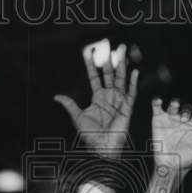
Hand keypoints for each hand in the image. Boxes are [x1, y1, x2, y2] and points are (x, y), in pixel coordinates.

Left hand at [54, 40, 138, 161]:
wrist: (103, 148)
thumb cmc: (91, 137)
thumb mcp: (78, 118)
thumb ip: (70, 106)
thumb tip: (57, 96)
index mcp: (98, 97)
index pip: (94, 76)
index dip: (91, 64)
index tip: (89, 51)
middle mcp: (109, 96)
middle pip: (109, 73)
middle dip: (109, 59)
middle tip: (108, 44)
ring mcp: (119, 100)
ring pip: (121, 78)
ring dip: (121, 64)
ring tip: (121, 50)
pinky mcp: (128, 107)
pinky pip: (132, 92)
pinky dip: (133, 82)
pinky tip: (134, 71)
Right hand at [151, 98, 191, 172]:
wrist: (169, 166)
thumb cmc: (187, 160)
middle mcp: (183, 121)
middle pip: (187, 108)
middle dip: (187, 110)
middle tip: (184, 118)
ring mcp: (170, 120)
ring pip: (174, 105)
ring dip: (175, 103)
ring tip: (175, 106)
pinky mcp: (157, 121)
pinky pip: (157, 108)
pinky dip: (157, 102)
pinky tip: (159, 101)